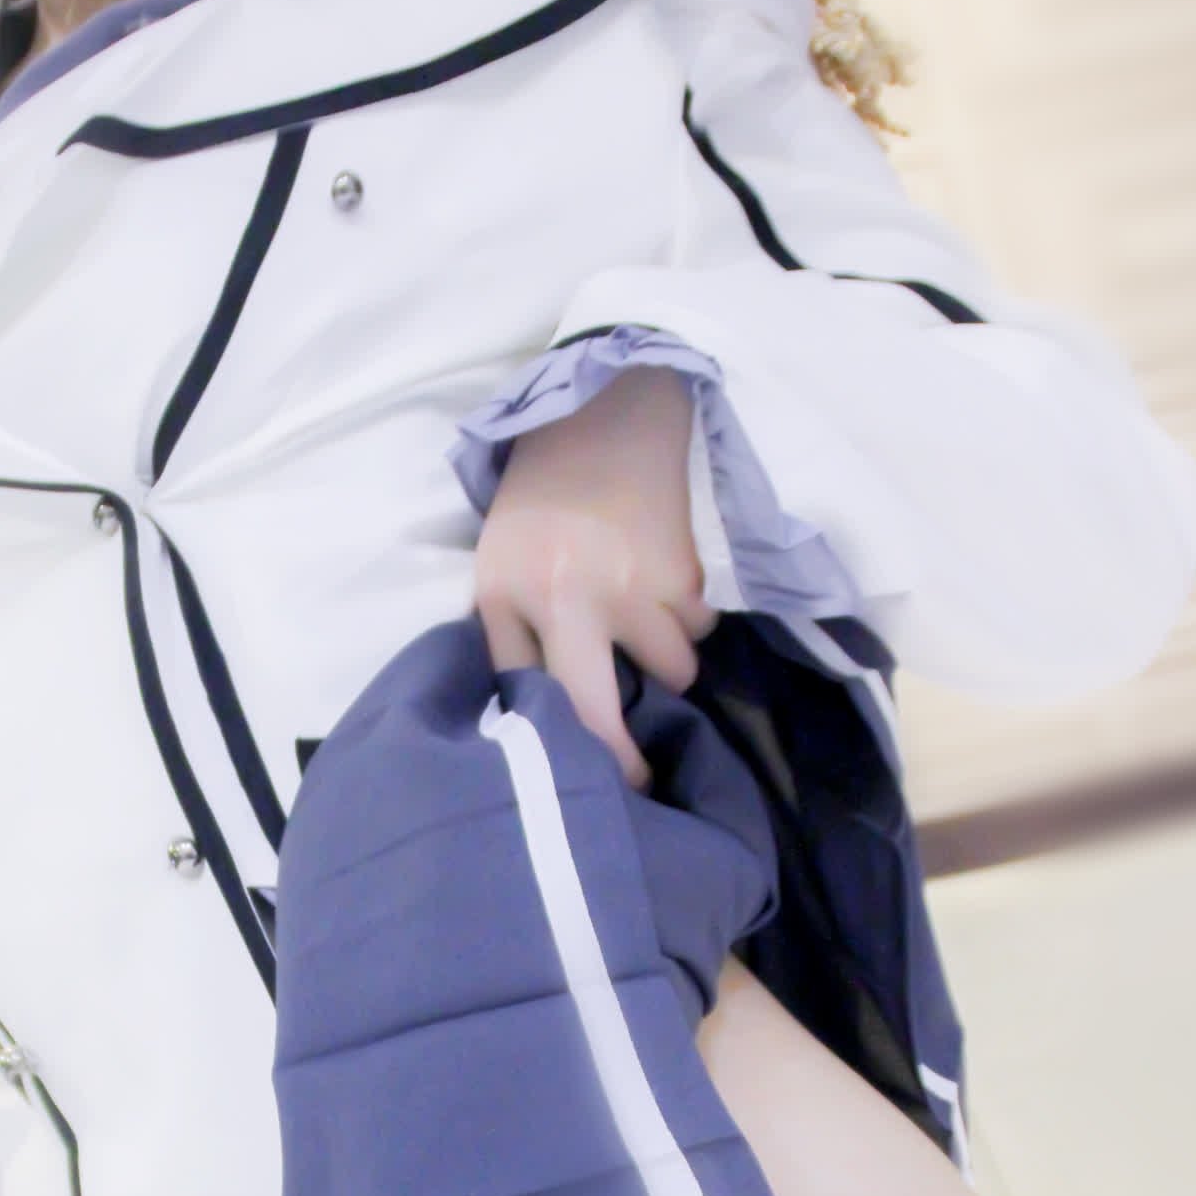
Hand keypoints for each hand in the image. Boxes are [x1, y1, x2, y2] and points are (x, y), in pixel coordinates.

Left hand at [473, 366, 716, 787]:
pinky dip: (688, 618)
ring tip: (644, 625)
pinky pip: (699, 626)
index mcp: (512, 595)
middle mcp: (571, 597)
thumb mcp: (496, 570)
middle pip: (597, 715)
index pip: (534, 701)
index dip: (562, 749)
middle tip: (639, 779)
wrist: (606, 414)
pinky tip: (664, 584)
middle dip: (621, 761)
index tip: (584, 781)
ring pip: (673, 669)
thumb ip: (508, 642)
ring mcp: (635, 586)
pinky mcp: (685, 571)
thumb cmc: (540, 505)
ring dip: (666, 660)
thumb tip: (529, 723)